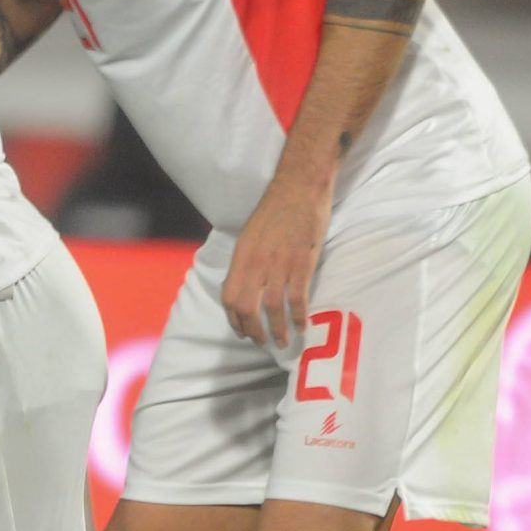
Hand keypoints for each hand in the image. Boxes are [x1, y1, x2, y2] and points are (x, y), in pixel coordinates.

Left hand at [221, 180, 328, 348]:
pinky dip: (298, 316)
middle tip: (261, 342)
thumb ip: (247, 259)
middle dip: (252, 330)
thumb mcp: (250, 235)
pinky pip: (297, 297)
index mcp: (240, 256)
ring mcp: (279, 264)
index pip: (228, 296)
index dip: (233, 319)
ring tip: (283, 342)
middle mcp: (255, 263)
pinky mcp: (302, 262)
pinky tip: (301, 326)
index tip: (241, 331)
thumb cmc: (275, 209)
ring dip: (276, 329)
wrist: (299, 188)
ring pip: (272, 307)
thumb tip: (246, 283)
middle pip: (246, 307)